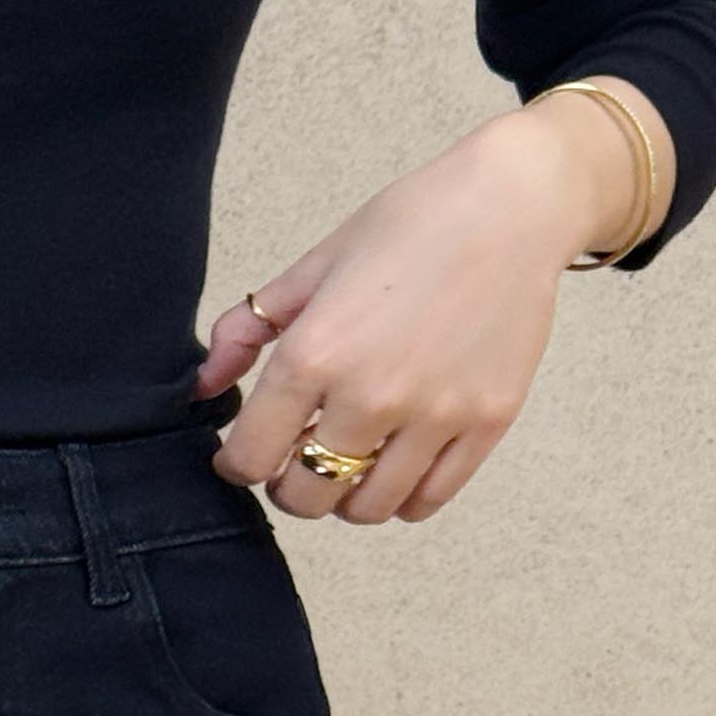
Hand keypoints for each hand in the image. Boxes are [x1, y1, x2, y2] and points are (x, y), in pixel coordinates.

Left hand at [197, 85, 663, 524]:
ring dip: (346, 497)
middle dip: (289, 486)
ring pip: (367, 509)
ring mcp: (434, 416)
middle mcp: (372, 395)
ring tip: (349, 461)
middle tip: (295, 461)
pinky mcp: (484, 425)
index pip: (251, 457)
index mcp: (317, 352)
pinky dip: (401, 496)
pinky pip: (426, 500)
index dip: (237, 464)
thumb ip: (250, 329)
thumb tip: (204, 386)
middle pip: (307, 496)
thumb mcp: (316, 265)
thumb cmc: (412, 225)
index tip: (243, 455)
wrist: (512, 206)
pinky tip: (395, 462)